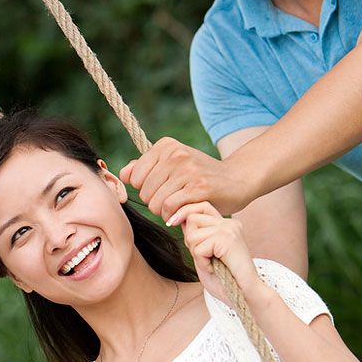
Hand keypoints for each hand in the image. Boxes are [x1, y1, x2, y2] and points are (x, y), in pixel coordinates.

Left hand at [118, 138, 248, 222]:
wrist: (238, 179)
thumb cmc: (201, 176)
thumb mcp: (174, 165)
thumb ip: (146, 168)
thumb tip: (123, 174)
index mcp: (166, 145)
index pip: (134, 176)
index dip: (145, 189)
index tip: (161, 189)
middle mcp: (175, 154)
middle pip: (144, 191)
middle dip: (155, 202)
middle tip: (173, 200)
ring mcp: (187, 169)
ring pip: (155, 202)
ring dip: (164, 212)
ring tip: (178, 207)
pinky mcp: (198, 187)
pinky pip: (169, 208)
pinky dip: (172, 216)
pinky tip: (182, 214)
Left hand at [173, 201, 266, 306]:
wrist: (244, 295)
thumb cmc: (225, 280)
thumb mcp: (204, 254)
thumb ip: (196, 237)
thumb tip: (180, 220)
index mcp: (226, 225)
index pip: (202, 206)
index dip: (185, 212)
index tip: (172, 223)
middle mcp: (229, 223)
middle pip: (192, 218)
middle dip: (190, 241)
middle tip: (204, 257)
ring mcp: (229, 230)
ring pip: (193, 235)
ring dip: (197, 254)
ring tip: (211, 264)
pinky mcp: (227, 240)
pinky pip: (199, 248)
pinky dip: (202, 263)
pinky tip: (214, 268)